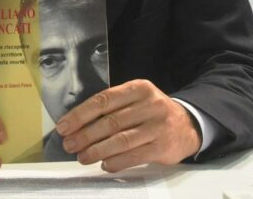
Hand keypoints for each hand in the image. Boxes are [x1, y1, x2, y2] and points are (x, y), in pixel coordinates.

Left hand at [55, 79, 200, 172]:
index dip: (81, 114)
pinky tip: (104, 164)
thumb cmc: (153, 112)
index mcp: (139, 88)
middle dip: (85, 134)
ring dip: (97, 150)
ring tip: (82, 157)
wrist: (188, 125)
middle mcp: (150, 105)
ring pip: (121, 140)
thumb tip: (78, 124)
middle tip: (69, 144)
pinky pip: (134, 156)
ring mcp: (157, 126)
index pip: (104, 100)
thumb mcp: (137, 99)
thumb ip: (113, 107)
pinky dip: (116, 162)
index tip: (64, 125)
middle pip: (111, 121)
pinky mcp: (162, 147)